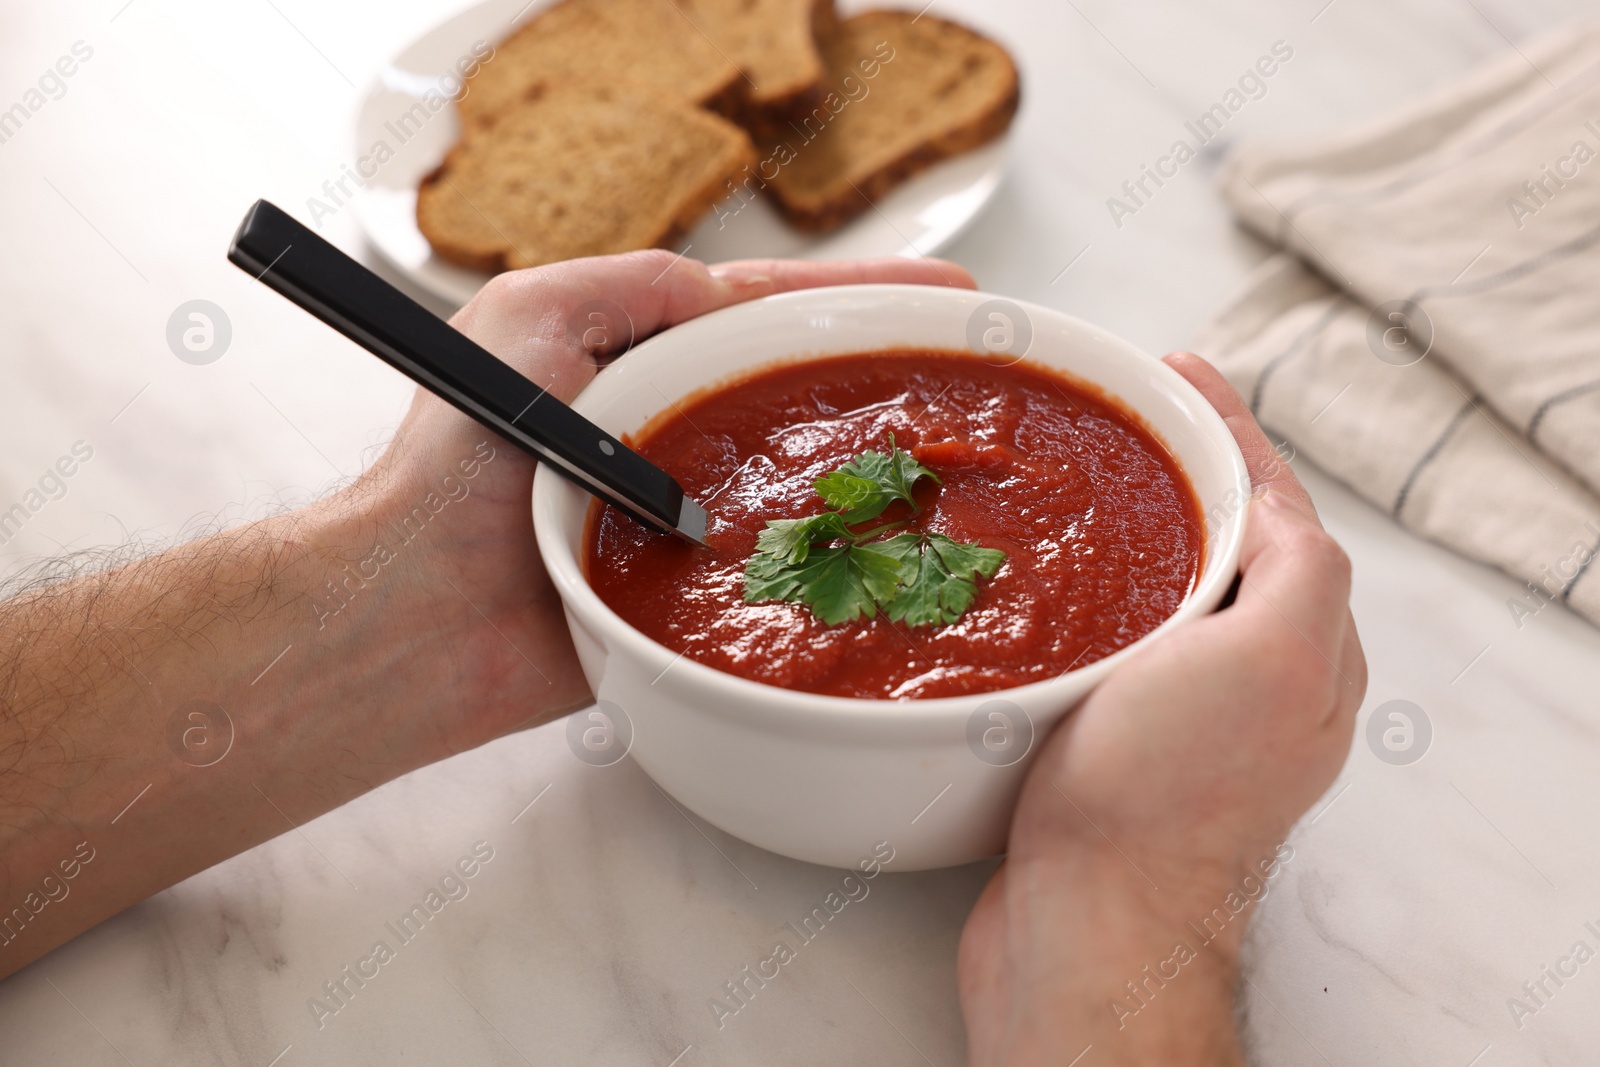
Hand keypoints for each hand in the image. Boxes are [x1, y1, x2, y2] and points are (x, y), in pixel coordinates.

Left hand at [343, 250, 976, 764]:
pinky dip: (849, 560)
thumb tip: (721, 286)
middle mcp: (672, 435)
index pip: (764, 312)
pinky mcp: (695, 598)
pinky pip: (789, 574)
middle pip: (802, 391)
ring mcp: (690, 518)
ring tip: (969, 446)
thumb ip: (631, 282)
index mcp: (636, 363)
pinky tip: (912, 553)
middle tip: (974, 360)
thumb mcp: (530, 317)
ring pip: (809, 481)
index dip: (854, 295)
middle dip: (887, 372)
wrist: (417, 614)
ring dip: (884, 464)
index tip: (942, 287)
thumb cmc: (455, 464)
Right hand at [957, 353, 1366, 1064]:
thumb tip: (1270, 503)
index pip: (1277, 509)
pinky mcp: (1106, 747)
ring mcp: (1176, 718)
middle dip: (1174, 471)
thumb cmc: (1168, 795)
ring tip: (1060, 478)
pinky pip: (1101, 645)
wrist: (1089, 921)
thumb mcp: (1273, 657)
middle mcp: (1249, 684)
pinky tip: (1024, 582)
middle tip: (1112, 415)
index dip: (1228, 431)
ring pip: (1156, 593)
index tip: (1174, 372)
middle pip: (1220, 543)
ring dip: (1116, 531)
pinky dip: (1075, 595)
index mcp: (1304, 652)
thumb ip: (1299, 566)